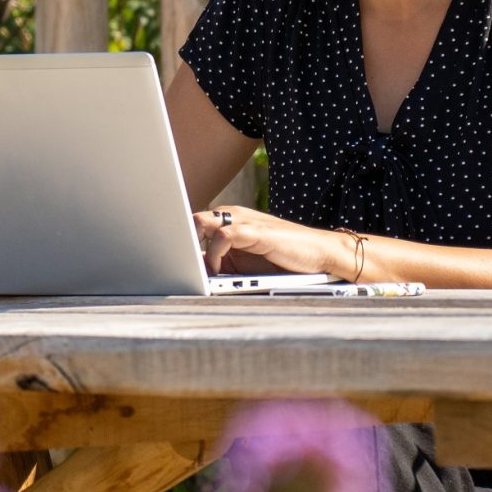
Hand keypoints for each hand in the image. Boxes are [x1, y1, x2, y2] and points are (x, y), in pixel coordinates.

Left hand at [192, 206, 336, 276]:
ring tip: (201, 272)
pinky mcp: (255, 231)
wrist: (320, 255)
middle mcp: (232, 217)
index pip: (193, 226)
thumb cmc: (284, 262)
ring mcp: (243, 221)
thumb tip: (193, 274)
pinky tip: (219, 270)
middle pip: (192, 221)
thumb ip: (222, 262)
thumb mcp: (245, 263)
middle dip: (182, 244)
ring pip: (200, 223)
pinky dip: (215, 254)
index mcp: (228, 222)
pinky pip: (223, 236)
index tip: (171, 264)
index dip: (181, 244)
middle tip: (181, 267)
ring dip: (195, 250)